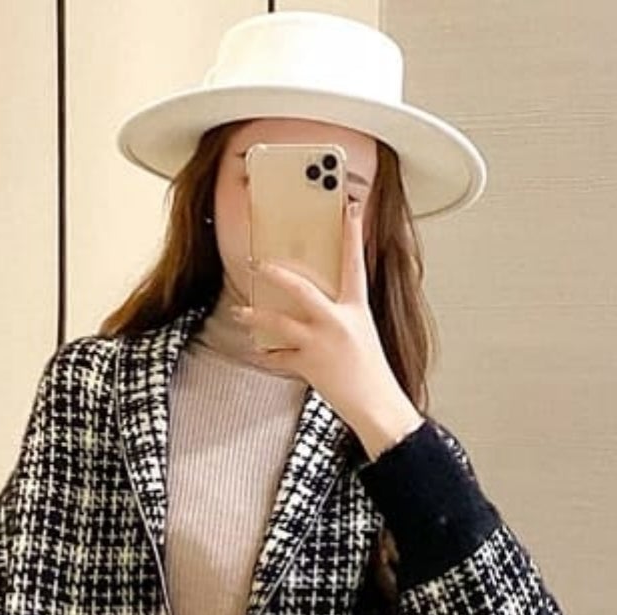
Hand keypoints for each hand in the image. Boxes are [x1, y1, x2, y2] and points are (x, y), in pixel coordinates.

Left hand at [231, 197, 421, 454]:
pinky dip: (267, 354)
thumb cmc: (371, 371)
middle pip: (300, 288)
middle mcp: (338, 321)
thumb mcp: (363, 333)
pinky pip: (280, 357)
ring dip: (255, 317)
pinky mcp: (310, 365)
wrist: (376, 404)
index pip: (354, 263)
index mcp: (356, 308)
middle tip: (256, 263)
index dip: (352, 233)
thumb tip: (320, 304)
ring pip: (279, 323)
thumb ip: (342, 315)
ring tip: (239, 313)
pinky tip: (258, 351)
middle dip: (274, 274)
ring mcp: (321, 343)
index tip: (349, 207)